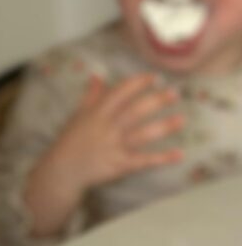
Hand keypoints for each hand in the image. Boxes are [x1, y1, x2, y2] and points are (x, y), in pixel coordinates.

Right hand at [25, 72, 183, 236]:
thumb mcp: (79, 114)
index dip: (138, 84)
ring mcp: (115, 147)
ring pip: (143, 135)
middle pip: (135, 111)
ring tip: (182, 120)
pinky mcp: (120, 165)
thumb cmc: (72, 140)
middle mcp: (108, 127)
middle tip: (175, 93)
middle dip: (156, 101)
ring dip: (163, 127)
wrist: (64, 170)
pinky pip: (144, 160)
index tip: (154, 77)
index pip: (120, 93)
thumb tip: (97, 75)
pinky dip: (162, 158)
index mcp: (98, 112)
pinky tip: (179, 154)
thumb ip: (91, 95)